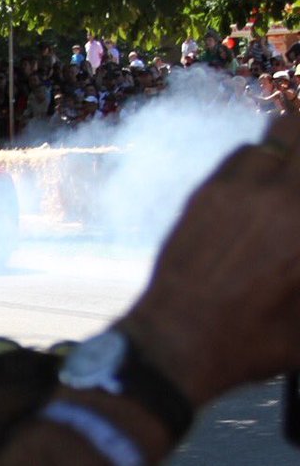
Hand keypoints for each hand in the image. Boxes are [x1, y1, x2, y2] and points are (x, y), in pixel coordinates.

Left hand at [123, 114, 299, 406]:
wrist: (178, 340)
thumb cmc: (254, 340)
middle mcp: (278, 195)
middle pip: (299, 124)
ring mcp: (236, 188)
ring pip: (274, 136)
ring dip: (288, 149)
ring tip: (289, 177)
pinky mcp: (204, 193)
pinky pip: (240, 158)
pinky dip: (257, 164)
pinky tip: (259, 190)